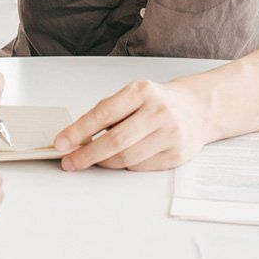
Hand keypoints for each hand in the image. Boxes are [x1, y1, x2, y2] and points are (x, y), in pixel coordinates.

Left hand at [52, 79, 209, 171]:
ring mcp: (170, 134)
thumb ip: (108, 113)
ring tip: (96, 158)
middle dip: (86, 155)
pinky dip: (125, 166)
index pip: (103, 113)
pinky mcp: (177, 154)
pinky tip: (123, 158)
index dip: (78, 131)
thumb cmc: (157, 102)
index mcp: (142, 91)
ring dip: (104, 162)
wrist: (197, 109)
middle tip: (70, 162)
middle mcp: (158, 112)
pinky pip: (140, 167)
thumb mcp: (133, 96)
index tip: (60, 143)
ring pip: (126, 158)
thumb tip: (76, 138)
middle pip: (114, 142)